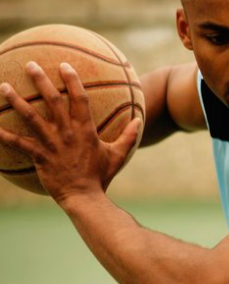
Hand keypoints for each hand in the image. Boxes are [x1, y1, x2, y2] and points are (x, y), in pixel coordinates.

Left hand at [0, 61, 140, 203]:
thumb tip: (139, 121)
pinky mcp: (40, 156)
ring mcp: (52, 143)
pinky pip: (19, 143)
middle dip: (41, 80)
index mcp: (86, 129)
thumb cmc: (101, 177)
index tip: (64, 65)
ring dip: (16, 100)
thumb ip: (129, 137)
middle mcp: (67, 132)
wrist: (84, 197)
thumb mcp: (117, 155)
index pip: (79, 98)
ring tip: (4, 86)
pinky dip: (4, 135)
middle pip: (52, 100)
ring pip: (31, 116)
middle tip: (30, 65)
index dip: (72, 80)